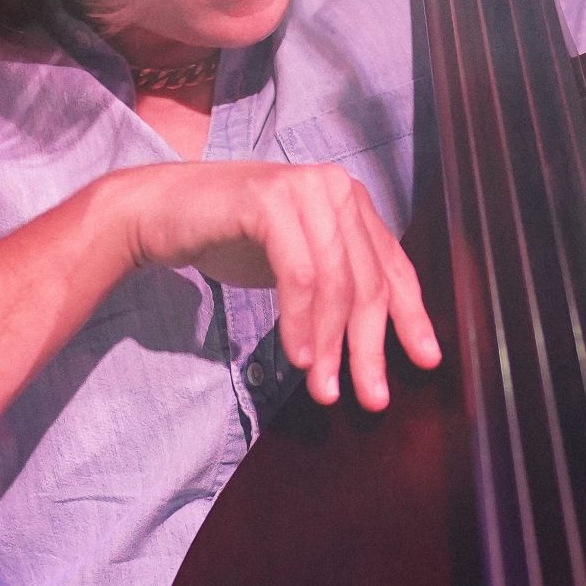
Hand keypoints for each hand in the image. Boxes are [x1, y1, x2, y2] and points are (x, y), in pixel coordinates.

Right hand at [109, 162, 440, 410]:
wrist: (159, 210)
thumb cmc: (229, 237)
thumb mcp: (297, 261)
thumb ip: (336, 284)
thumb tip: (370, 342)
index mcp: (350, 201)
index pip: (393, 266)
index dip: (412, 317)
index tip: (425, 361)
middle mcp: (335, 188)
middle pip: (368, 282)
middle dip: (370, 348)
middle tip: (371, 397)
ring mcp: (304, 189)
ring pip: (337, 284)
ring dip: (333, 344)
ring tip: (325, 388)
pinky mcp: (270, 201)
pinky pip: (300, 275)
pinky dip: (302, 322)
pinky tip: (301, 357)